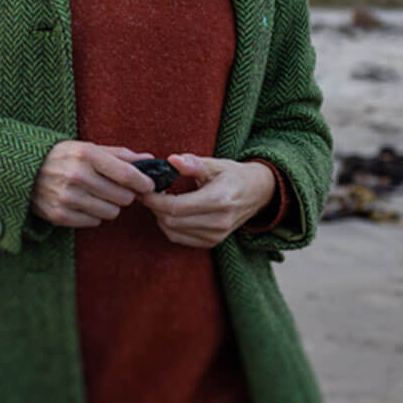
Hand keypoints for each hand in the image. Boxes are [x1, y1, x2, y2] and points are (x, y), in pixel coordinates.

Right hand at [31, 141, 158, 227]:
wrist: (24, 170)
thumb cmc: (63, 157)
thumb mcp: (88, 147)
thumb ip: (120, 155)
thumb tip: (150, 159)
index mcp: (86, 154)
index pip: (126, 173)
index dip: (143, 182)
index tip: (149, 185)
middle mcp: (76, 175)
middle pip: (123, 197)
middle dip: (124, 194)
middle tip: (114, 188)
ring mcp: (67, 197)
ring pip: (111, 212)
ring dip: (109, 205)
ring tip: (96, 195)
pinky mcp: (59, 215)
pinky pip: (94, 222)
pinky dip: (93, 214)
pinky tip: (82, 203)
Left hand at [138, 154, 275, 248]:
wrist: (258, 193)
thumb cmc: (233, 175)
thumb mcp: (216, 164)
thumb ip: (193, 163)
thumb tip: (172, 160)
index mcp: (219, 200)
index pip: (176, 207)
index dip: (154, 199)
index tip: (144, 188)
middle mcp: (219, 222)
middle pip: (172, 221)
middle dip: (154, 207)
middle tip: (148, 192)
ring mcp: (216, 235)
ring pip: (173, 232)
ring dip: (160, 217)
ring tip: (159, 200)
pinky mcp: (213, 242)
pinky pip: (180, 239)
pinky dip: (169, 226)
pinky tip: (169, 211)